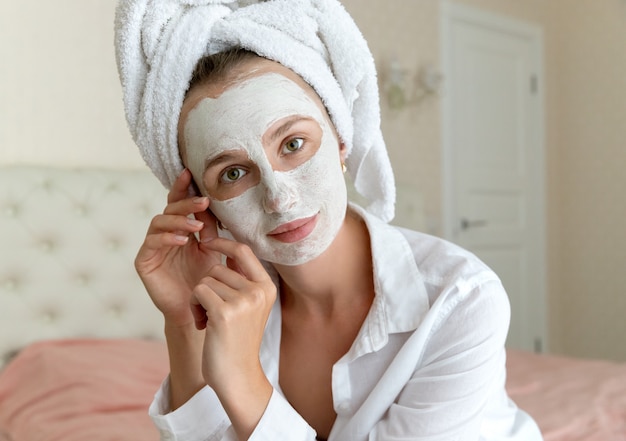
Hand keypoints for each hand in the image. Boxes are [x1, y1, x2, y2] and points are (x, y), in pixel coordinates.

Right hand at [135, 169, 220, 327]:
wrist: (197, 309)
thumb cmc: (206, 279)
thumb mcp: (212, 249)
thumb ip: (210, 228)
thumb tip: (210, 203)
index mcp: (180, 228)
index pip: (179, 203)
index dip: (182, 188)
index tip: (190, 173)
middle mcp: (164, 234)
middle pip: (169, 209)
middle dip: (186, 203)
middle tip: (203, 202)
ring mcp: (152, 247)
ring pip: (158, 222)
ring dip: (178, 220)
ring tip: (196, 226)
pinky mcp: (144, 261)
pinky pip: (152, 243)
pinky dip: (167, 238)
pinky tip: (183, 241)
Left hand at [190, 237, 276, 388]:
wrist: (237, 375)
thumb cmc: (238, 341)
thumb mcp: (249, 307)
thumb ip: (243, 280)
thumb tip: (229, 248)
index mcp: (267, 287)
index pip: (243, 251)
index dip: (224, 242)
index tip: (208, 243)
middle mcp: (258, 291)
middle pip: (217, 268)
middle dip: (207, 286)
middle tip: (211, 311)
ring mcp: (243, 301)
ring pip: (205, 281)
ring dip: (199, 299)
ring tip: (209, 320)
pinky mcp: (224, 313)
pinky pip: (198, 292)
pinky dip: (194, 307)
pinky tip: (203, 325)